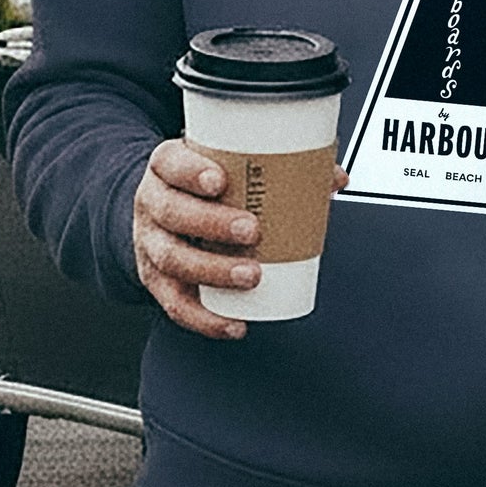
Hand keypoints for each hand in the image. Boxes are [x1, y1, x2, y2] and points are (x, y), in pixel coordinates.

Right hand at [132, 138, 347, 338]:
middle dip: (210, 224)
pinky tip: (235, 323)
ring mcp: (150, 243)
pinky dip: (204, 318)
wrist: (163, 206)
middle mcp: (152, 203)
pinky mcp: (156, 280)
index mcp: (167, 166)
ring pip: (171, 259)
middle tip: (252, 230)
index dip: (190, 172)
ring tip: (252, 275)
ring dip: (212, 271)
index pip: (170, 163)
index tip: (220, 180)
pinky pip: (175, 303)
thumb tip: (336, 178)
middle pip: (171, 212)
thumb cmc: (204, 184)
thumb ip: (281, 167)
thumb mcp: (226, 163)